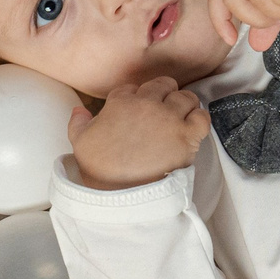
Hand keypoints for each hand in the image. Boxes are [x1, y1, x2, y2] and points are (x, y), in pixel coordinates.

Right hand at [67, 77, 211, 190]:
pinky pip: (202, 117)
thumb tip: (79, 110)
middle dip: (164, 94)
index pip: (133, 87)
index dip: (138, 96)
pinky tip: (193, 127)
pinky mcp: (186, 135)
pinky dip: (200, 119)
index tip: (139, 109)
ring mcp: (169, 118)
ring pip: (186, 97)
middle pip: (163, 85)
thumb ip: (78, 122)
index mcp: (121, 101)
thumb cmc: (99, 168)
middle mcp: (147, 103)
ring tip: (181, 117)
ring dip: (184, 104)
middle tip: (163, 110)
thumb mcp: (79, 141)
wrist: (121, 192)